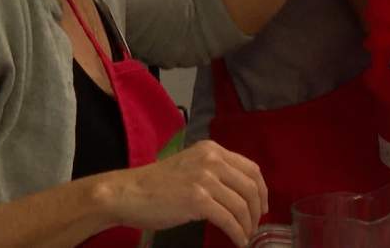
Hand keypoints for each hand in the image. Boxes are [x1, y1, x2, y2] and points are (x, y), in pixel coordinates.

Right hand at [102, 140, 267, 246]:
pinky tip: (237, 241)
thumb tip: (238, 193)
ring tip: (245, 235)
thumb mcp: (190, 167)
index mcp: (212, 150)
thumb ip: (214, 172)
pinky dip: (237, 233)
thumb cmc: (155, 185)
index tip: (263, 205)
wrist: (127, 193)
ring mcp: (205, 179)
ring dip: (248, 224)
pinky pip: (228, 219)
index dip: (262, 189)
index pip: (251, 168)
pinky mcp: (197, 199)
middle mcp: (212, 160)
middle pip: (251, 186)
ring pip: (242, 205)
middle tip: (256, 224)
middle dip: (258, 209)